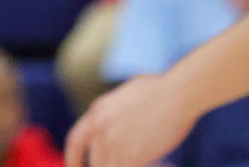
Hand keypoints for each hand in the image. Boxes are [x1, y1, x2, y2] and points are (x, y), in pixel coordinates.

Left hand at [64, 73, 199, 166]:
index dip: (73, 157)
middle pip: (94, 161)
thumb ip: (117, 109)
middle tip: (121, 163)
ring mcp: (112, 143)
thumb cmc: (162, 89)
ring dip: (120, 165)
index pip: (75, 140)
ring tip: (140, 159)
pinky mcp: (129, 155)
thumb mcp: (127, 93)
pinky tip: (154, 163)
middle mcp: (100, 128)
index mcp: (97, 111)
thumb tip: (123, 118)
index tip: (75, 166)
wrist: (176, 94)